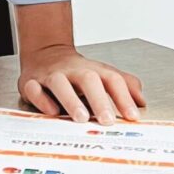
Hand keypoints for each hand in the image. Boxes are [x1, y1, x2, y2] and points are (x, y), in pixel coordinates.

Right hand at [18, 46, 145, 123]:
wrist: (45, 53)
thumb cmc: (77, 72)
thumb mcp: (102, 74)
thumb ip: (125, 86)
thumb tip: (142, 102)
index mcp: (93, 70)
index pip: (112, 79)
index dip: (124, 97)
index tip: (133, 117)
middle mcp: (73, 70)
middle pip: (88, 79)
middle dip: (99, 100)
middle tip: (108, 121)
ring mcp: (52, 75)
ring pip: (60, 83)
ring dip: (71, 100)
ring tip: (82, 118)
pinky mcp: (31, 82)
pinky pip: (35, 89)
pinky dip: (43, 100)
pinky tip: (52, 112)